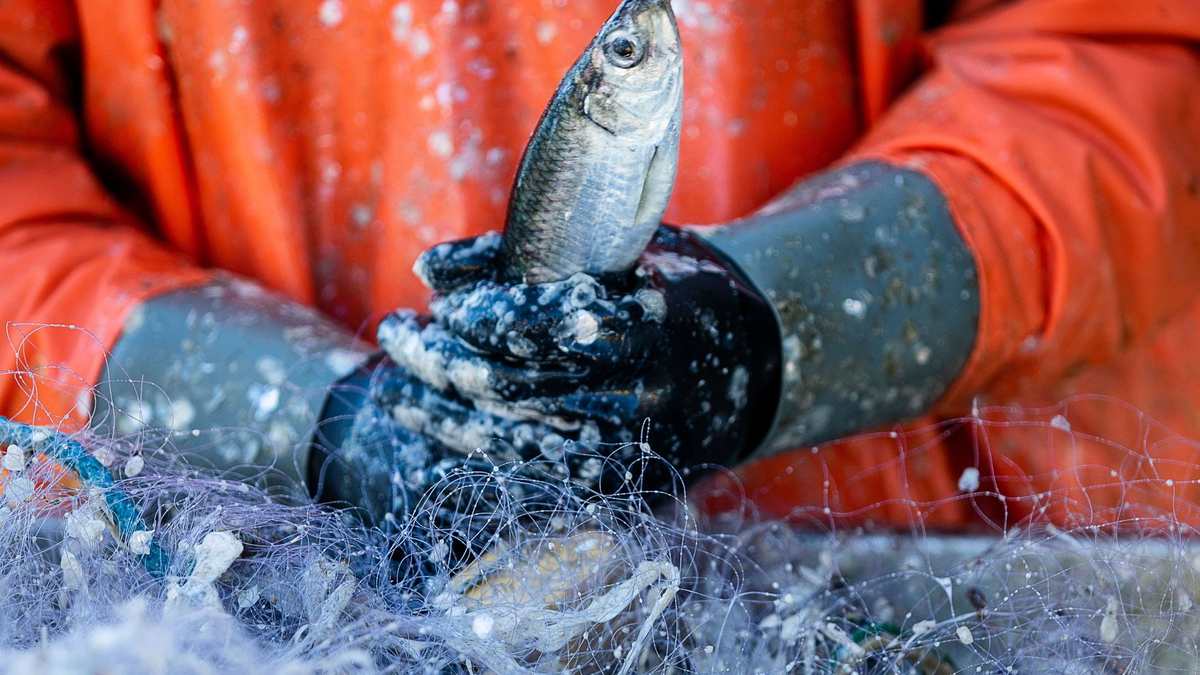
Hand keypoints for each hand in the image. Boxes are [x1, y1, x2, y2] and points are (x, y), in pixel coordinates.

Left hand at [377, 225, 780, 491]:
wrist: (760, 366)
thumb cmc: (674, 289)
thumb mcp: (619, 250)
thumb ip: (527, 253)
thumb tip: (427, 268)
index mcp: (649, 325)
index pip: (546, 324)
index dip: (483, 315)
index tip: (442, 304)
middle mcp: (641, 395)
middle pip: (515, 386)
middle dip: (440, 361)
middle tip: (396, 333)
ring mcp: (631, 449)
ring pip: (511, 439)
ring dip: (440, 413)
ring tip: (396, 385)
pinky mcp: (620, 484)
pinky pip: (529, 477)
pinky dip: (473, 454)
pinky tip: (436, 431)